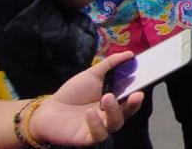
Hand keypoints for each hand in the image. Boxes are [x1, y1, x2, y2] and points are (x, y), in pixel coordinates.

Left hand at [29, 52, 144, 144]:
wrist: (50, 110)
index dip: (137, 95)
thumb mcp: (92, 75)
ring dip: (114, 111)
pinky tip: (89, 112)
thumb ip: (110, 64)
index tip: (141, 88)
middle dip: (133, 104)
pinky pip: (98, 134)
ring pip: (115, 123)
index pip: (130, 100)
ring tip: (107, 97)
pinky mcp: (88, 138)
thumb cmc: (73, 93)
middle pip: (127, 112)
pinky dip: (96, 124)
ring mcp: (100, 127)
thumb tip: (129, 53)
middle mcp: (110, 115)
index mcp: (114, 101)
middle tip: (136, 95)